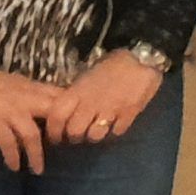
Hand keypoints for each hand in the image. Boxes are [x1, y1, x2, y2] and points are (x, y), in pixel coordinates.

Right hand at [0, 63, 63, 172]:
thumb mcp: (14, 83)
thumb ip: (30, 94)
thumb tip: (45, 108)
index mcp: (32, 87)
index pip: (63, 98)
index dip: (73, 114)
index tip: (75, 130)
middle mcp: (26, 98)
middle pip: (55, 117)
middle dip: (62, 136)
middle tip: (63, 153)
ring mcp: (9, 110)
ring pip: (32, 135)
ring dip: (37, 155)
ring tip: (38, 170)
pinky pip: (8, 143)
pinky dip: (13, 156)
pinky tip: (14, 167)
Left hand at [47, 50, 163, 145]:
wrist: (143, 57)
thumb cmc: (111, 64)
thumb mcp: (87, 75)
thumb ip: (76, 94)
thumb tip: (64, 109)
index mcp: (78, 91)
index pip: (57, 116)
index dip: (53, 131)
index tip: (55, 137)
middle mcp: (91, 103)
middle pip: (74, 131)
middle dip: (74, 137)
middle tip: (76, 136)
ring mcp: (111, 110)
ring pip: (94, 136)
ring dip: (93, 136)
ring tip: (95, 132)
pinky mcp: (129, 114)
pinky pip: (116, 132)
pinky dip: (113, 132)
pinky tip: (113, 127)